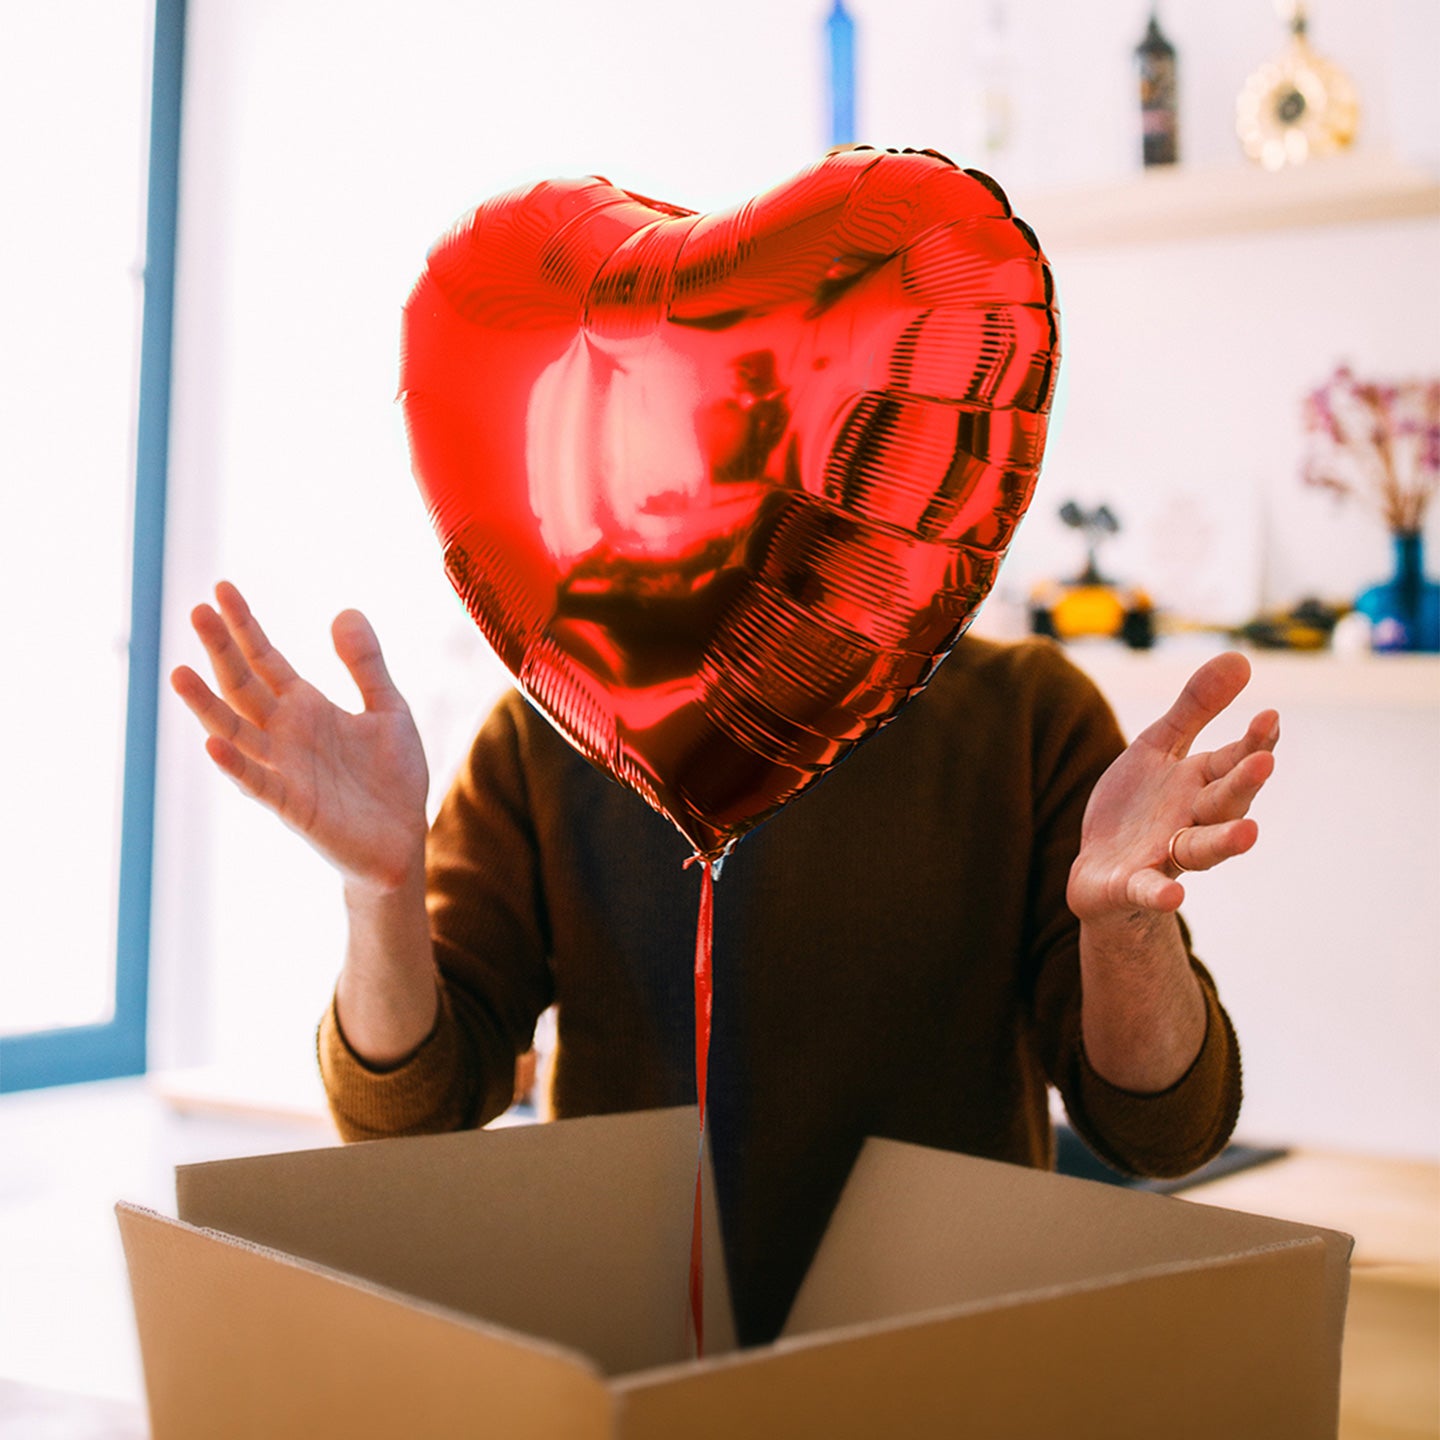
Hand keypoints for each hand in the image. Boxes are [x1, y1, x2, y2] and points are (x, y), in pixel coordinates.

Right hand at [171, 582, 429, 892]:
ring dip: (206, 706)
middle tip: (196, 610)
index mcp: (307, 708)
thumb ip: (366, 665)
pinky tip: (211, 743)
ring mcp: (284, 769)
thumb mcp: (389, 709)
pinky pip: (257, 783)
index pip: (265, 660)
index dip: (244, 627)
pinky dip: (235, 765)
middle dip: (221, 650)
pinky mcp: (292, 806)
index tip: (221, 588)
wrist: (403, 839)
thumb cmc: (392, 778)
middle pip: (243, 686)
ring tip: (178, 673)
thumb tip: (343, 610)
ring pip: (236, 732)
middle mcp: (286, 735)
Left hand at [1067, 651, 1277, 923]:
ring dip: (1224, 843)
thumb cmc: (1137, 805)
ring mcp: (1164, 855)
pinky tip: (1172, 897)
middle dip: (1244, 784)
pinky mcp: (1132, 885)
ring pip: (1201, 851)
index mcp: (1199, 785)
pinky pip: (1149, 890)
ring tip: (1249, 834)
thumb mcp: (1159, 747)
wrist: (1098, 866)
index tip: (1270, 717)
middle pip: (1225, 804)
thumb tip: (1241, 656)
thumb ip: (1196, 707)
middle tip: (1264, 762)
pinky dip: (1159, 894)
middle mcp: (1191, 821)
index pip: (1234, 762)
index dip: (1254, 743)